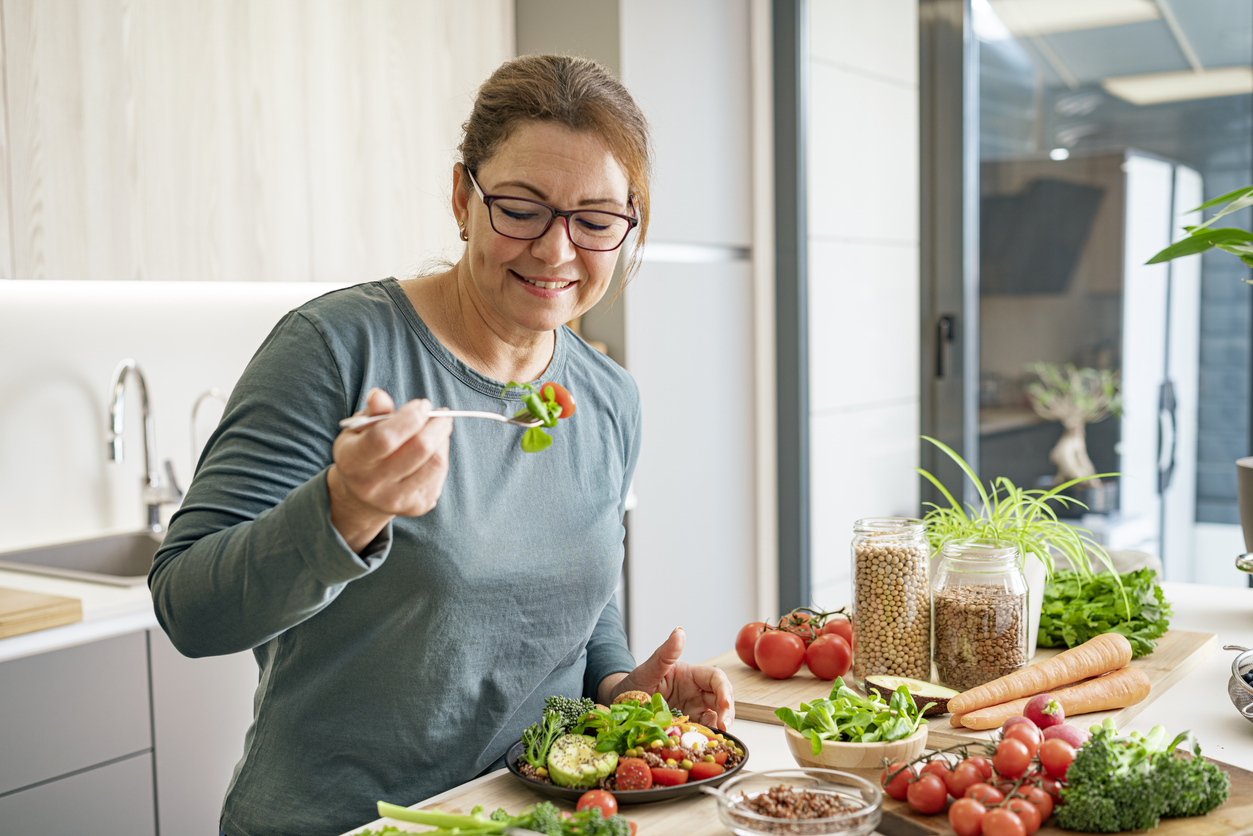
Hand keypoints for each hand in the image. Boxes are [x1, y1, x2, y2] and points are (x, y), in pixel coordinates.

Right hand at [327, 388, 452, 551]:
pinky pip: (439, 474)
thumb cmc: (363, 450)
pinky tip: (434, 447)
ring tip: (439, 426)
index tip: (422, 404)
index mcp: (353, 461)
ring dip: (443, 438)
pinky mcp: (416, 507)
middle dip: (436, 425)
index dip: (409, 418)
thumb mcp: (358, 429)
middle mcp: (373, 485)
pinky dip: (442, 454)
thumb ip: (372, 412)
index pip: (385, 438)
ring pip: (435, 462)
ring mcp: (396, 499)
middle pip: (418, 450)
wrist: (361, 495)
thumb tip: (379, 395)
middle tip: (441, 412)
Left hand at [604, 627, 734, 729]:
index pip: (715, 678)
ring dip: (719, 726)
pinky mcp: (687, 726)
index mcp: (689, 675)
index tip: (724, 703)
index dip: (724, 690)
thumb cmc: (633, 685)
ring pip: (716, 716)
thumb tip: (679, 632)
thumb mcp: (647, 670)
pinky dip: (705, 736)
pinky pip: (702, 731)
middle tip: (723, 727)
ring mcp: (692, 710)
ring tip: (714, 737)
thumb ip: (665, 654)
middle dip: (727, 712)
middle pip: (721, 698)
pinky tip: (701, 742)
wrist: (619, 708)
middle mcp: (695, 692)